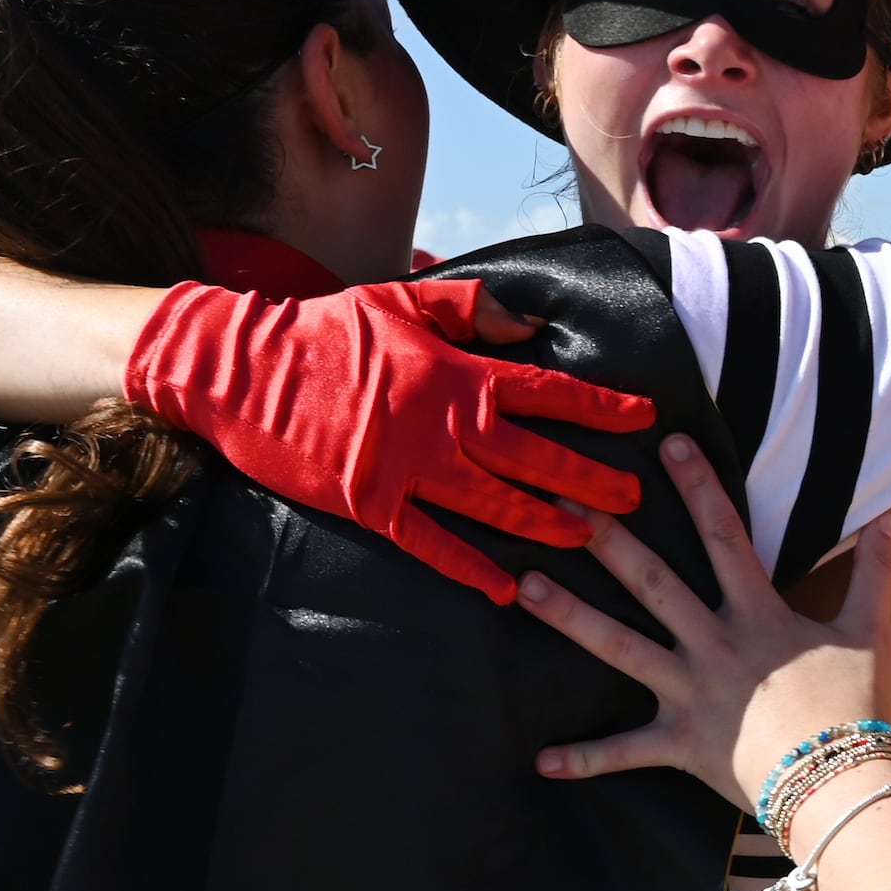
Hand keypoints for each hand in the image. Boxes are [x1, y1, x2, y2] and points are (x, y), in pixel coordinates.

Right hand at [123, 275, 657, 601]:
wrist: (243, 371)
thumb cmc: (323, 331)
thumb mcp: (402, 301)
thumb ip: (472, 310)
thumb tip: (532, 326)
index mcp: (457, 373)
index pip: (547, 393)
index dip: (600, 408)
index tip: (646, 418)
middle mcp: (444, 424)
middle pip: (535, 457)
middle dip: (590, 479)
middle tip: (634, 501)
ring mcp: (409, 468)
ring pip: (495, 504)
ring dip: (545, 524)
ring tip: (588, 541)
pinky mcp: (371, 503)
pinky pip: (432, 542)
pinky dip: (470, 568)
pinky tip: (507, 589)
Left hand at [519, 437, 890, 808]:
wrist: (843, 781)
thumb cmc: (859, 708)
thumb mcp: (873, 631)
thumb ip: (875, 570)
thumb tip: (889, 513)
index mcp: (758, 615)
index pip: (724, 536)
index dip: (698, 486)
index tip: (666, 443)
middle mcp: (714, 645)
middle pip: (653, 581)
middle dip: (605, 537)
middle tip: (559, 501)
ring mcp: (692, 694)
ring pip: (621, 648)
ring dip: (571, 618)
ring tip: (525, 587)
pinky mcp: (682, 744)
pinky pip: (626, 753)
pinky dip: (586, 760)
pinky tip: (541, 760)